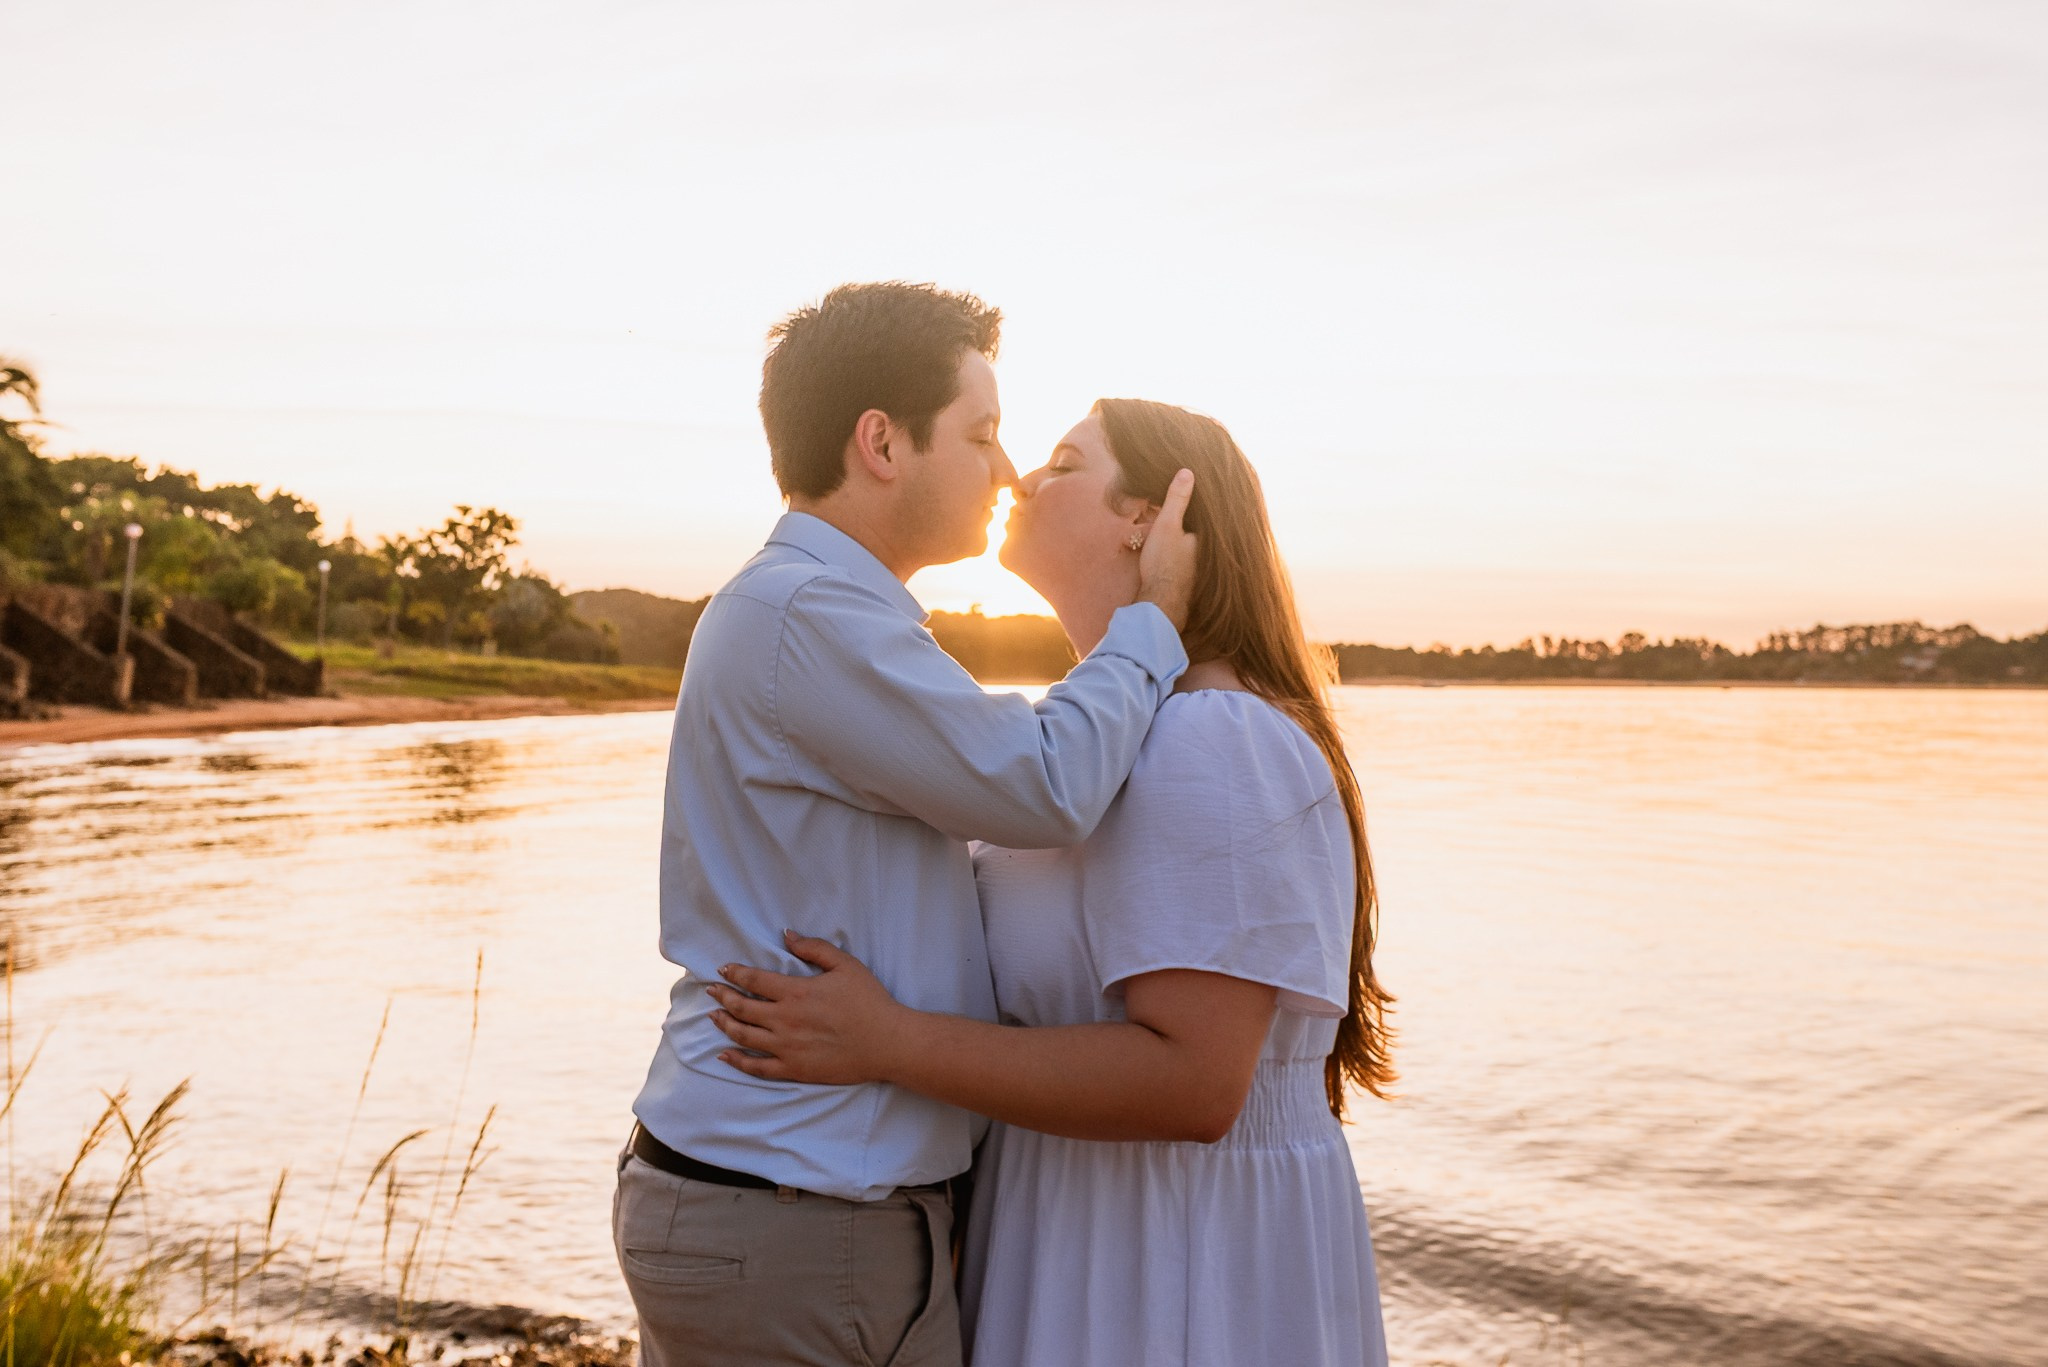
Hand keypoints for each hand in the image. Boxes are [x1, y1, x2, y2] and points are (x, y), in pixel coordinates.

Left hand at [705, 931, 910, 1085]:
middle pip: (742, 1007)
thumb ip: (814, 948)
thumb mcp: (845, 965)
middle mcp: (784, 1020)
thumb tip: (787, 935)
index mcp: (796, 992)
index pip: (754, 980)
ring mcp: (786, 1047)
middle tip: (711, 991)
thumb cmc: (869, 1001)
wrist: (887, 1042)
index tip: (723, 969)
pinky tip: (725, 1055)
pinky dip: (737, 1061)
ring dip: (724, 1024)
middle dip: (722, 996)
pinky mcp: (793, 1069)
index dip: (734, 973)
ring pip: (744, 1035)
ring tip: (713, 1016)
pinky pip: (757, 1067)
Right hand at [1135, 468, 1197, 630]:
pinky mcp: (1191, 578)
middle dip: (1189, 519)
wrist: (1160, 603)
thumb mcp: (1168, 525)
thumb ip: (1177, 500)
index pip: (1204, 512)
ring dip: (1184, 536)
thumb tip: (1188, 472)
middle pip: (1198, 529)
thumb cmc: (1164, 564)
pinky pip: (1186, 556)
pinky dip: (1180, 549)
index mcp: (1207, 536)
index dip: (1196, 501)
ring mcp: (1201, 566)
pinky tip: (1169, 549)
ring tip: (1170, 522)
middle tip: (1179, 503)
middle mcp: (1209, 552)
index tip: (1191, 486)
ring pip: (1191, 543)